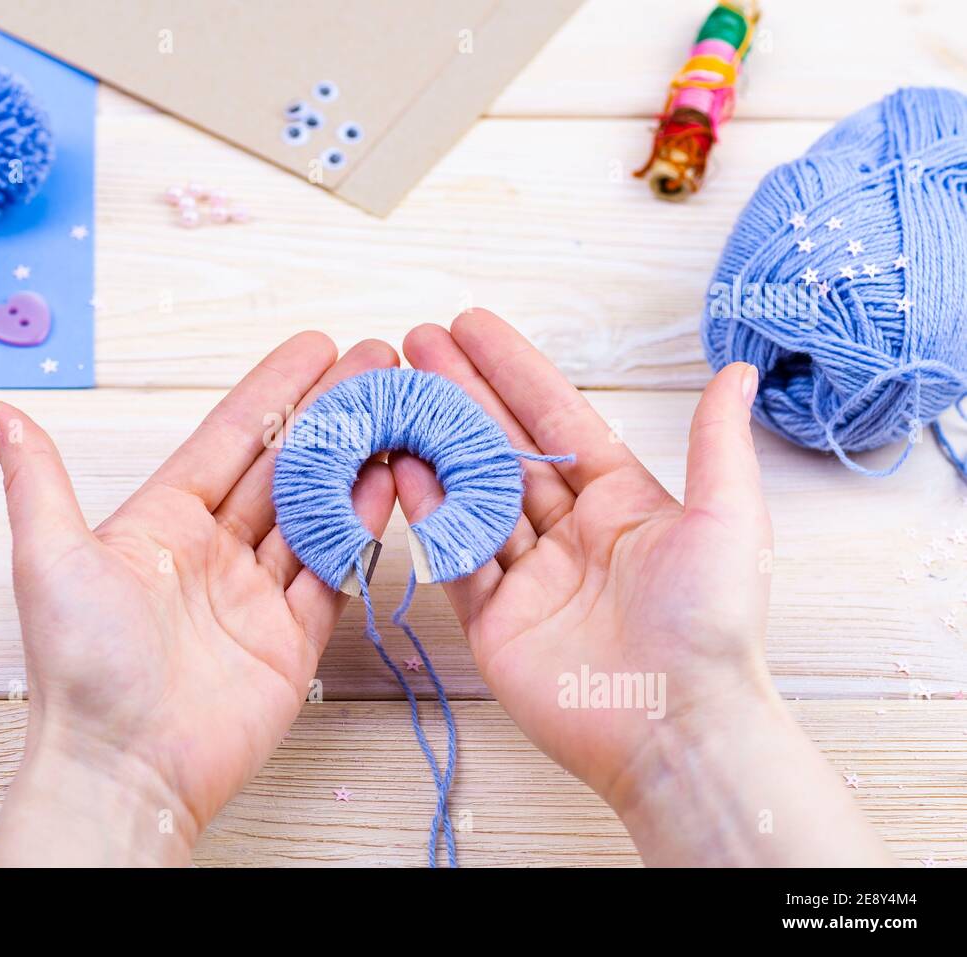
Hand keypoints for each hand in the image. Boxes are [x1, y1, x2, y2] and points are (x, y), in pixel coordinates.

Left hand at [0, 334, 398, 864]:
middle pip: (285, 465)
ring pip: (317, 510)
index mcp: (162, 523)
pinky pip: (333, 572)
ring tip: (396, 410)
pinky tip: (386, 483)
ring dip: (355, 459)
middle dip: (332, 412)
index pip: (230, 438)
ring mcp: (256, 594)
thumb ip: (36, 479)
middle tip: (376, 363)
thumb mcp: (49, 557)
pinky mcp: (290, 640)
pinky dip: (361, 528)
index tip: (314, 348)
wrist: (123, 769)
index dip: (274, 391)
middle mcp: (213, 552)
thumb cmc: (80, 669)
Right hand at [392, 309, 890, 865]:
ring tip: (395, 395)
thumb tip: (736, 371)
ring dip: (433, 443)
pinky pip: (455, 556)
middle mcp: (569, 532)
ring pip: (470, 495)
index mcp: (621, 502)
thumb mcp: (725, 519)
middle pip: (502, 447)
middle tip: (414, 344)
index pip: (554, 418)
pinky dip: (428, 514)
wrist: (678, 729)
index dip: (512, 370)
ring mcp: (527, 576)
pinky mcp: (494, 621)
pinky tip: (401, 467)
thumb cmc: (712, 625)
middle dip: (458, 393)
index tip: (470, 327)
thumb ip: (715, 442)